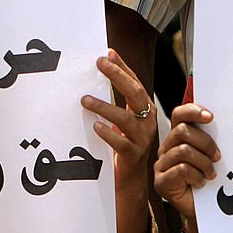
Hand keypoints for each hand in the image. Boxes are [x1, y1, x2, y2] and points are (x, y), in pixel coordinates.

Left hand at [81, 49, 156, 193]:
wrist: (130, 179)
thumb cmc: (123, 145)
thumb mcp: (122, 121)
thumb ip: (115, 102)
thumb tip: (95, 77)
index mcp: (145, 110)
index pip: (135, 83)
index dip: (123, 68)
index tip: (109, 53)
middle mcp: (147, 121)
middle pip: (135, 93)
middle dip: (117, 76)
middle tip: (99, 63)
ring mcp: (142, 139)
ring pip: (126, 118)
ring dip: (104, 107)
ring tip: (85, 100)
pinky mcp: (133, 155)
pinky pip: (121, 143)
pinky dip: (108, 134)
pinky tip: (95, 127)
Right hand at [154, 103, 219, 219]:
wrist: (206, 211)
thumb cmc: (211, 182)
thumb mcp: (213, 156)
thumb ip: (213, 140)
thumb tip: (228, 124)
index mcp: (178, 138)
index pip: (179, 115)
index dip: (193, 111)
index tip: (211, 117)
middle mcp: (166, 149)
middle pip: (182, 131)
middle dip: (205, 143)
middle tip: (218, 157)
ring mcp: (161, 165)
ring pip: (183, 151)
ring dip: (203, 163)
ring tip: (211, 174)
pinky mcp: (161, 182)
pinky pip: (181, 169)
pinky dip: (196, 176)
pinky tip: (201, 183)